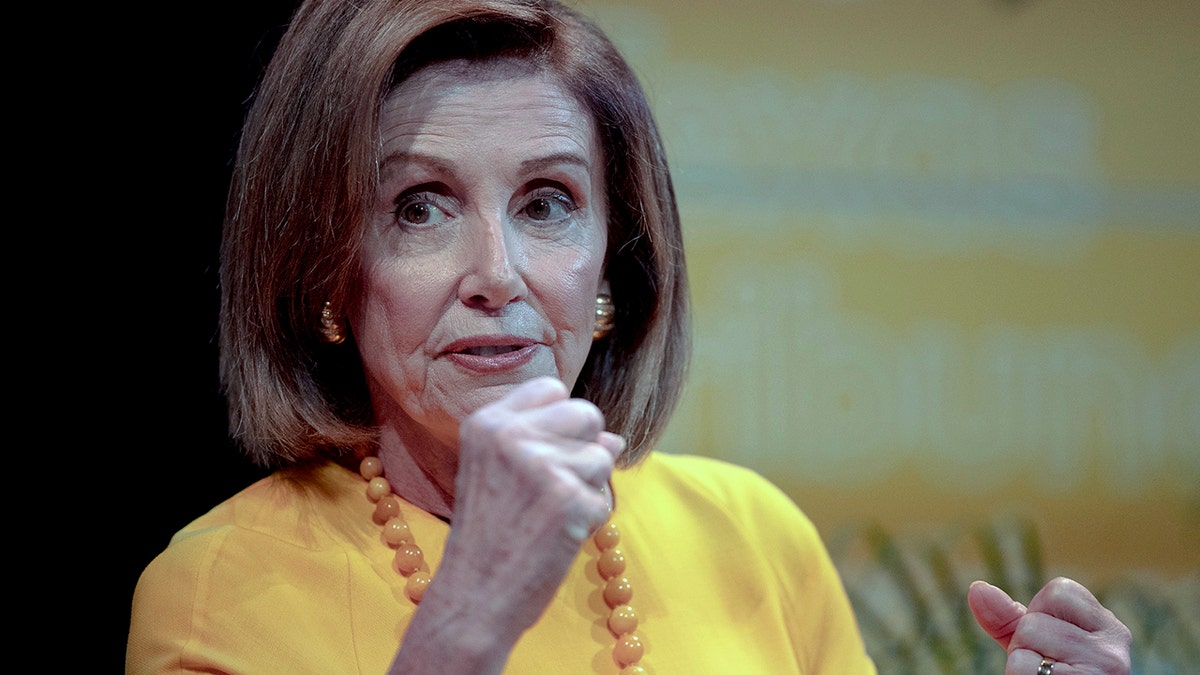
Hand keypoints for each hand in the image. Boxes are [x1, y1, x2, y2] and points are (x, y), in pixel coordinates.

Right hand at [391, 377, 622, 672]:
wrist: (475, 597)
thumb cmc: (488, 536)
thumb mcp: (497, 472)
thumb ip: (547, 442)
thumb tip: (615, 438)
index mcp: (487, 422)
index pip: (551, 389)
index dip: (560, 422)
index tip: (545, 454)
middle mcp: (512, 435)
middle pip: (586, 414)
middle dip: (583, 450)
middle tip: (550, 490)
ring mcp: (542, 465)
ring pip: (603, 456)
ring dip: (588, 488)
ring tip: (548, 516)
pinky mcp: (570, 498)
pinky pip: (605, 497)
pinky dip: (590, 521)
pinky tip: (557, 537)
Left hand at [968, 577, 1131, 674]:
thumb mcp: (1036, 643)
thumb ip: (1008, 617)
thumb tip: (977, 590)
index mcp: (1109, 628)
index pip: (1058, 590)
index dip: (1041, 616)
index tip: (1054, 643)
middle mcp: (1113, 649)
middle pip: (1034, 622)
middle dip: (1026, 644)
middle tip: (1048, 667)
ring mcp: (1102, 671)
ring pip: (1026, 645)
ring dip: (1023, 665)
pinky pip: (1023, 671)